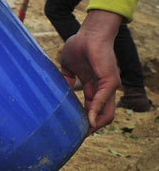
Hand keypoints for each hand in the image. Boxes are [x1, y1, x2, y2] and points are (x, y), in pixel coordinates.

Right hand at [60, 10, 122, 133]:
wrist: (89, 33)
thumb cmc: (79, 46)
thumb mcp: (68, 66)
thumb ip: (66, 78)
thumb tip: (60, 88)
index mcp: (93, 86)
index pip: (92, 108)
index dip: (84, 120)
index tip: (73, 129)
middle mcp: (103, 88)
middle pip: (102, 115)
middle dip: (91, 128)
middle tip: (79, 137)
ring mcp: (108, 85)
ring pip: (107, 112)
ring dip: (95, 124)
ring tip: (84, 133)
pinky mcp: (110, 80)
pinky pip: (103, 100)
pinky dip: (95, 111)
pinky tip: (88, 119)